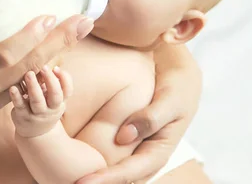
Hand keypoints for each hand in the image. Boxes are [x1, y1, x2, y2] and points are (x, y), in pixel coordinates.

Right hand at [0, 13, 92, 133]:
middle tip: (85, 20)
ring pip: (32, 77)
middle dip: (61, 42)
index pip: (4, 54)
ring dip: (58, 53)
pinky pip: (24, 84)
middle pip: (30, 66)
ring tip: (79, 30)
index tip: (49, 16)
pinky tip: (58, 48)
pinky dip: (42, 65)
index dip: (29, 37)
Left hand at [10, 65, 72, 137]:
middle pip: (55, 96)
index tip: (56, 68)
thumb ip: (54, 83)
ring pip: (37, 101)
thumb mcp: (53, 99)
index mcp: (59, 102)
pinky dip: (16, 97)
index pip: (67, 91)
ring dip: (33, 87)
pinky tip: (13, 87)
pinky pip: (20, 106)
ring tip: (28, 74)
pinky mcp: (23, 117)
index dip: (64, 79)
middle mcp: (51, 109)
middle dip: (51, 81)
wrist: (35, 134)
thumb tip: (51, 61)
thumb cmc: (45, 108)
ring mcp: (37, 114)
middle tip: (43, 67)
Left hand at [77, 49, 201, 183]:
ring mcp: (140, 152)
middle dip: (98, 183)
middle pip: (122, 180)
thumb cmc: (178, 87)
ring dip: (97, 179)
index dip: (105, 179)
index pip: (129, 172)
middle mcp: (148, 157)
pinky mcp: (132, 143)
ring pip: (118, 174)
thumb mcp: (169, 100)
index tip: (82, 183)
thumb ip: (150, 118)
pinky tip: (80, 166)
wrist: (181, 77)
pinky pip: (115, 160)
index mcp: (160, 151)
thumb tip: (123, 138)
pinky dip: (100, 166)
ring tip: (70, 180)